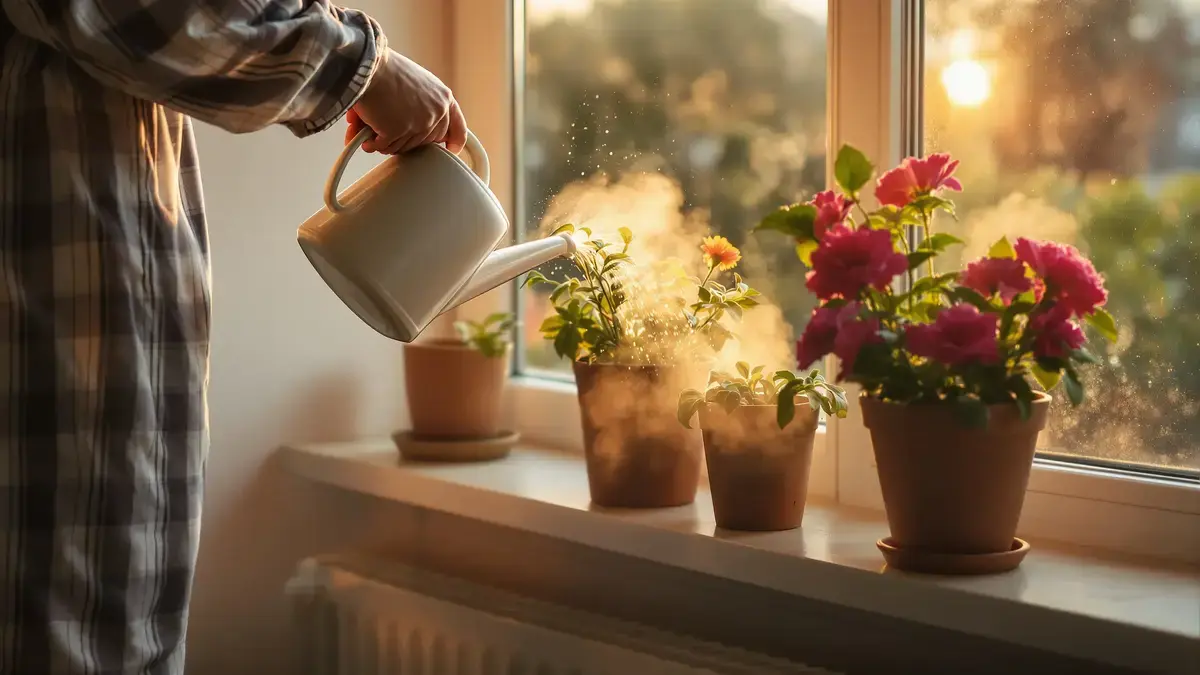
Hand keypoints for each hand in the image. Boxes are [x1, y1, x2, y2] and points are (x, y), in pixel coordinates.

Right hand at [344, 49, 467, 154]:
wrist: (369, 65)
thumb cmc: (387, 71)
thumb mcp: (419, 84)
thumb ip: (425, 104)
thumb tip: (415, 131)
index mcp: (443, 98)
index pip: (457, 127)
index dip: (455, 141)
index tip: (452, 149)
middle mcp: (436, 112)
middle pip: (425, 142)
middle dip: (407, 141)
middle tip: (389, 132)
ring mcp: (419, 123)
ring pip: (403, 147)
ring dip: (386, 142)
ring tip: (371, 127)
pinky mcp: (399, 131)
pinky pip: (384, 147)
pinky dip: (371, 143)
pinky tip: (364, 135)